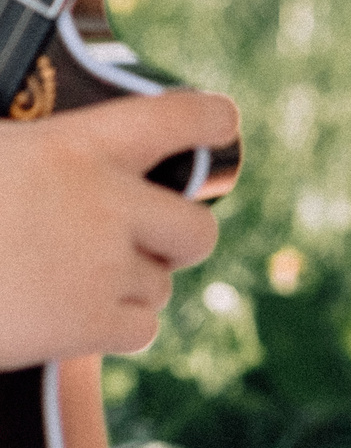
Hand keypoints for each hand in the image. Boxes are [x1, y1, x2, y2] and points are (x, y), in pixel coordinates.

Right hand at [0, 95, 237, 370]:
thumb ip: (33, 146)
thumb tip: (50, 150)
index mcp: (74, 145)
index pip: (179, 118)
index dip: (210, 121)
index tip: (221, 124)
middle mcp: (105, 203)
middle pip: (200, 228)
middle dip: (179, 239)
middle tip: (146, 241)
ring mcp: (103, 266)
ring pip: (164, 284)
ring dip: (130, 285)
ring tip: (67, 277)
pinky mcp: (91, 324)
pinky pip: (142, 329)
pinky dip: (115, 328)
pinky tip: (69, 315)